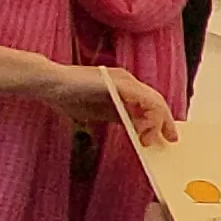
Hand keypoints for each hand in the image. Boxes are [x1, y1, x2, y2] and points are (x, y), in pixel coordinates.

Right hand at [54, 62, 177, 147]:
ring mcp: (125, 80)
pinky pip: (144, 98)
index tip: (165, 136)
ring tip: (150, 139)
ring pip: (154, 100)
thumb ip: (120, 117)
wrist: (50, 84)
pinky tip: (145, 128)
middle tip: (169, 140)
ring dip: (156, 121)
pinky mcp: (120, 83)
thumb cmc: (70, 96)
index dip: (160, 120)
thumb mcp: (101, 112)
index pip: (150, 104)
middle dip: (165, 123)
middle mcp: (128, 82)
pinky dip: (148, 114)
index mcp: (124, 88)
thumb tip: (138, 130)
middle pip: (156, 102)